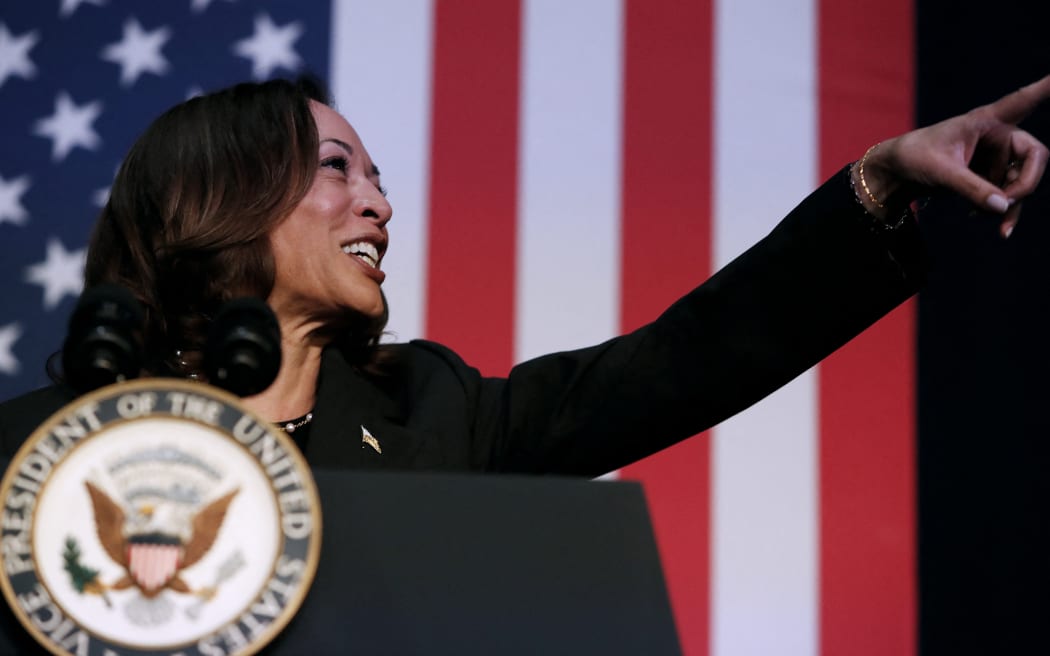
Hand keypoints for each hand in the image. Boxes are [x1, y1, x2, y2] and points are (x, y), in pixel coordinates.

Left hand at [858, 74, 1049, 236]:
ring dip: (1011, 203)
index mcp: (986, 120)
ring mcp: (997, 157)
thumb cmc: (915, 158)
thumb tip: (1004, 206)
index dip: (1044, 88)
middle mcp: (998, 136)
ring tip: (993, 224)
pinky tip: (999, 228)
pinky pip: (1009, 195)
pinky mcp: (991, 176)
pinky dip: (1004, 210)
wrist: (899, 173)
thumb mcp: (941, 172)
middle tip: (1007, 204)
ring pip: (1022, 181)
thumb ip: (972, 188)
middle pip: (1034, 156)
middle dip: (1025, 184)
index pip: (1021, 101)